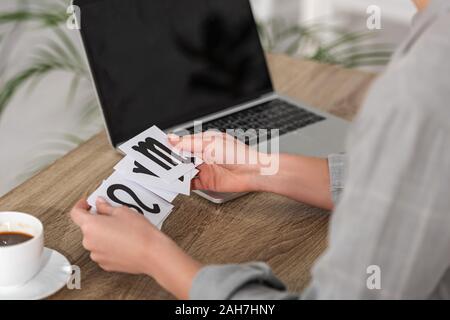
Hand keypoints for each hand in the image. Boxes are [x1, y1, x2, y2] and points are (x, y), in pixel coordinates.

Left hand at [70, 198, 201, 298]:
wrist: (152, 253)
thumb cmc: (139, 232)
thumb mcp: (123, 212)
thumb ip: (106, 207)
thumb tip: (100, 204)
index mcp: (91, 226)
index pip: (76, 213)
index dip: (80, 206)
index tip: (87, 203)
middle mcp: (89, 242)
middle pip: (88, 228)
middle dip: (98, 221)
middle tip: (113, 216)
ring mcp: (97, 255)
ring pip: (96, 240)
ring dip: (104, 234)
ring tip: (122, 231)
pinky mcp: (105, 264)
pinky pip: (103, 251)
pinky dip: (110, 246)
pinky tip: (124, 242)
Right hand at [170, 132, 333, 208]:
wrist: (252, 171)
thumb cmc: (237, 153)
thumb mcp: (209, 144)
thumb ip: (188, 144)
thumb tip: (172, 140)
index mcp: (203, 141)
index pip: (181, 142)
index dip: (169, 144)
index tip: (156, 146)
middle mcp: (202, 155)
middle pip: (180, 157)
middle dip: (169, 159)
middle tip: (156, 161)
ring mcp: (203, 168)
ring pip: (183, 170)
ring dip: (174, 171)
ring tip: (162, 172)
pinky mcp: (205, 181)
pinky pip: (189, 183)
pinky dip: (181, 183)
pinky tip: (174, 182)